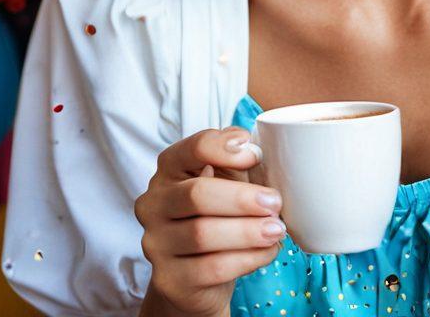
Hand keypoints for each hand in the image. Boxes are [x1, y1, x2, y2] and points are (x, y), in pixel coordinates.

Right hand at [134, 126, 285, 316]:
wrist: (198, 278)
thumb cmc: (216, 217)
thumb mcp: (226, 182)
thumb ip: (235, 162)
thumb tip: (252, 149)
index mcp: (168, 169)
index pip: (192, 149)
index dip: (224, 148)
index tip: (256, 154)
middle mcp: (153, 203)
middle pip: (197, 195)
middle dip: (242, 198)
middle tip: (275, 203)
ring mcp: (156, 244)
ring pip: (203, 234)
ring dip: (248, 231)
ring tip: (276, 230)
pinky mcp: (168, 280)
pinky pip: (212, 267)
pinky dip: (247, 258)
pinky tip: (267, 251)